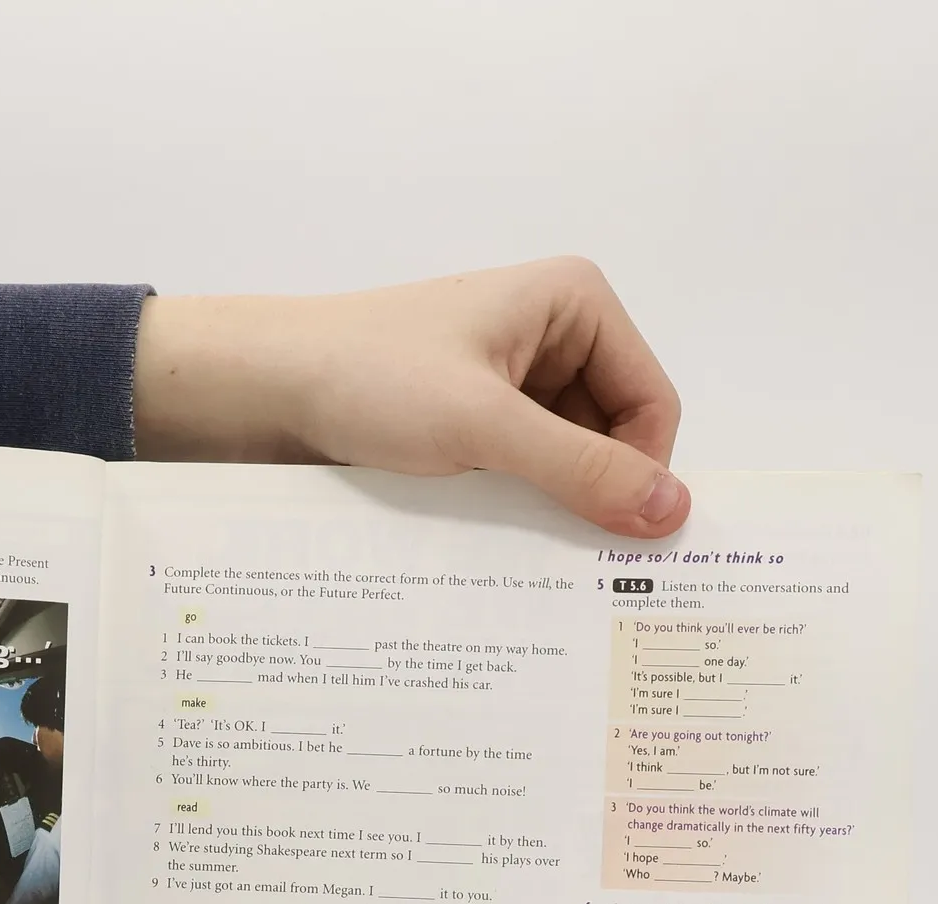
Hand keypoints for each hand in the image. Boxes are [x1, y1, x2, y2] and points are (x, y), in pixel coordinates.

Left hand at [133, 258, 688, 539]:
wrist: (264, 389)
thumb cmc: (369, 381)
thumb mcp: (483, 428)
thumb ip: (580, 470)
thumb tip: (674, 513)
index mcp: (575, 303)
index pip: (652, 403)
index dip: (641, 473)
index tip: (614, 543)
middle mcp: (552, 334)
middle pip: (613, 436)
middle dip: (593, 493)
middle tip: (569, 565)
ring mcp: (510, 380)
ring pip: (564, 462)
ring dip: (548, 505)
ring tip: (517, 548)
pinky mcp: (470, 420)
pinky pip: (519, 472)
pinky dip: (513, 506)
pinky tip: (488, 538)